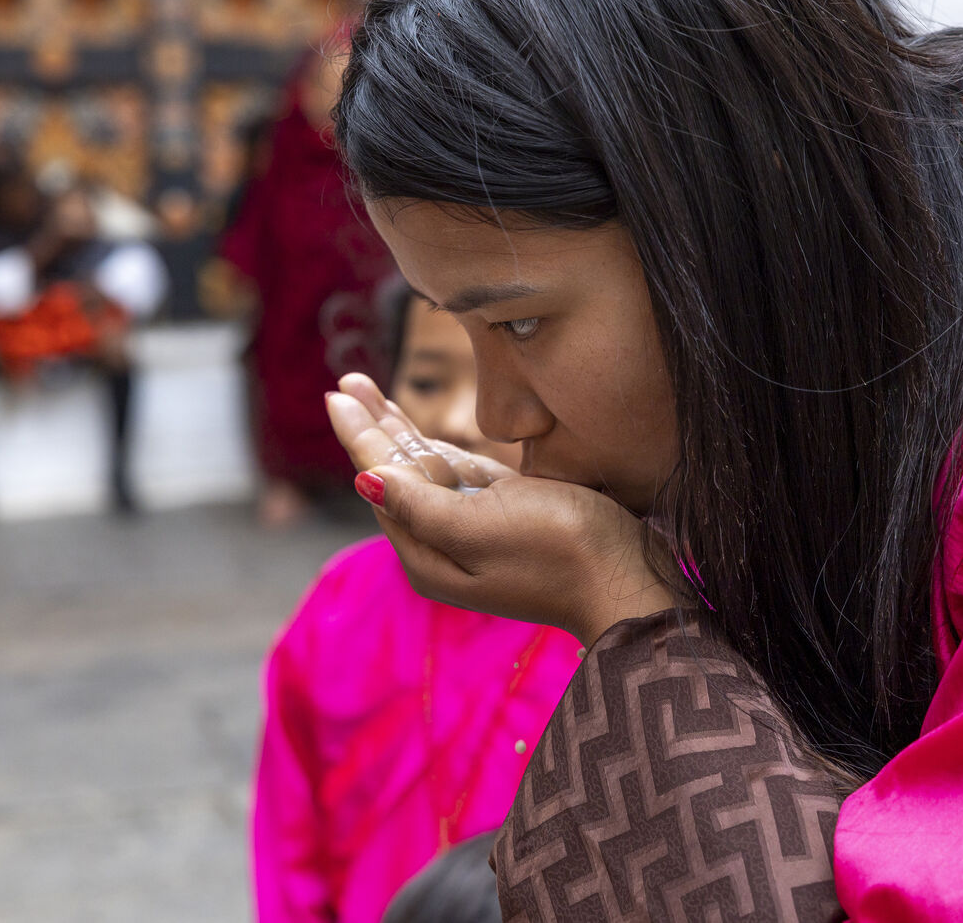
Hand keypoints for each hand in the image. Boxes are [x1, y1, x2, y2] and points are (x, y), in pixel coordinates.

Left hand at [326, 373, 674, 645]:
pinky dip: (436, 450)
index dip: (360, 433)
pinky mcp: (507, 516)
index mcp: (428, 553)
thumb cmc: (558, 550)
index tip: (336, 392)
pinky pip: (459, 477)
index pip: (381, 480)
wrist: (626, 581)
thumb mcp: (481, 526)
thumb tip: (363, 480)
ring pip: (426, 471)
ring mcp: (475, 530)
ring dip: (399, 431)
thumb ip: (421, 504)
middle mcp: (443, 545)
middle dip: (373, 425)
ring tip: (369, 394)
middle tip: (346, 382)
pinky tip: (417, 433)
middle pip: (397, 473)